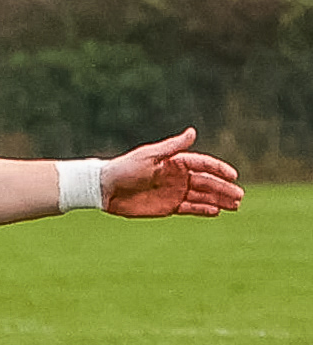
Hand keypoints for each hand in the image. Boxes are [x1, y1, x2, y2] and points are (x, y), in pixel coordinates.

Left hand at [102, 128, 242, 218]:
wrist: (105, 189)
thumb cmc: (125, 168)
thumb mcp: (149, 156)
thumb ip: (173, 147)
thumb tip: (193, 132)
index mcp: (175, 162)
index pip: (203, 164)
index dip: (219, 170)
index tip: (233, 176)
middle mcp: (178, 177)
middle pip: (207, 182)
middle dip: (224, 189)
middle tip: (240, 196)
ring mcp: (174, 192)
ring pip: (202, 196)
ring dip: (219, 200)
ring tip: (235, 206)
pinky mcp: (168, 206)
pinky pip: (191, 208)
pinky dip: (203, 210)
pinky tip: (216, 212)